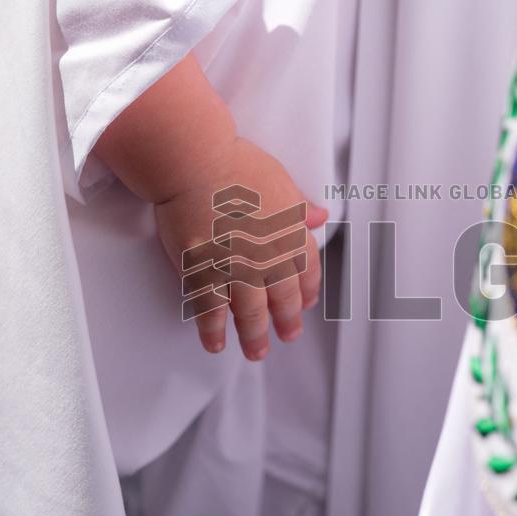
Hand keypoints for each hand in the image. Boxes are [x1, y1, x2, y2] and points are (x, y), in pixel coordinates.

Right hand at [155, 137, 326, 359]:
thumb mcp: (280, 179)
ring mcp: (236, 269)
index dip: (308, 291)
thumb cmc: (236, 164)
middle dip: (287, 322)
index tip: (306, 304)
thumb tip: (319, 215)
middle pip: (283, 299)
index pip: (307, 271)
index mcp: (290, 234)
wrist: (197, 164)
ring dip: (254, 336)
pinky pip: (211, 311)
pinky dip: (213, 330)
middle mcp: (269, 257)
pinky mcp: (203, 273)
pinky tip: (215, 343)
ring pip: (250, 313)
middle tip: (287, 337)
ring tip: (256, 352)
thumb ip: (299, 205)